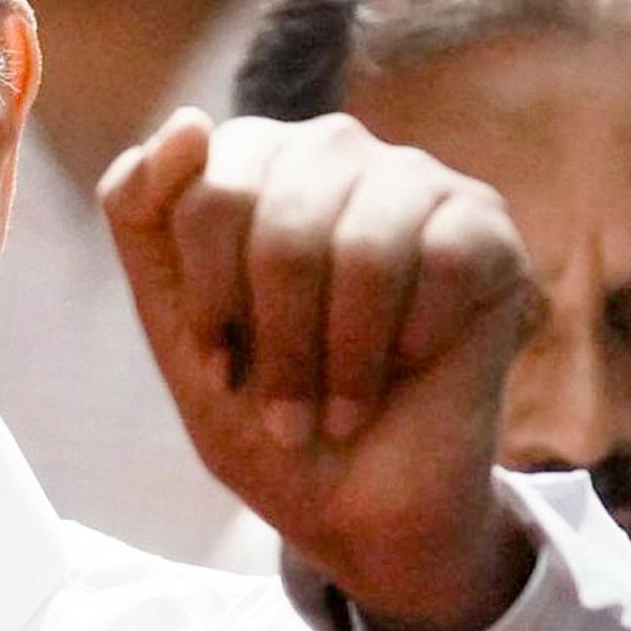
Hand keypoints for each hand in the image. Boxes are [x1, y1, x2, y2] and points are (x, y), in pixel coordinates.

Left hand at [102, 109, 539, 630]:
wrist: (354, 508)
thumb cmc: (264, 413)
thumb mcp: (174, 322)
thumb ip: (144, 217)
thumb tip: (186, 121)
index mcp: (247, 165)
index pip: (200, 187)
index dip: (206, 296)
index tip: (219, 364)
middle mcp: (330, 152)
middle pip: (274, 215)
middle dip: (272, 336)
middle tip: (283, 410)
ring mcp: (411, 181)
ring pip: (359, 244)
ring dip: (340, 356)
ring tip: (338, 410)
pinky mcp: (486, 226)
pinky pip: (439, 261)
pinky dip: (409, 342)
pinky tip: (410, 365)